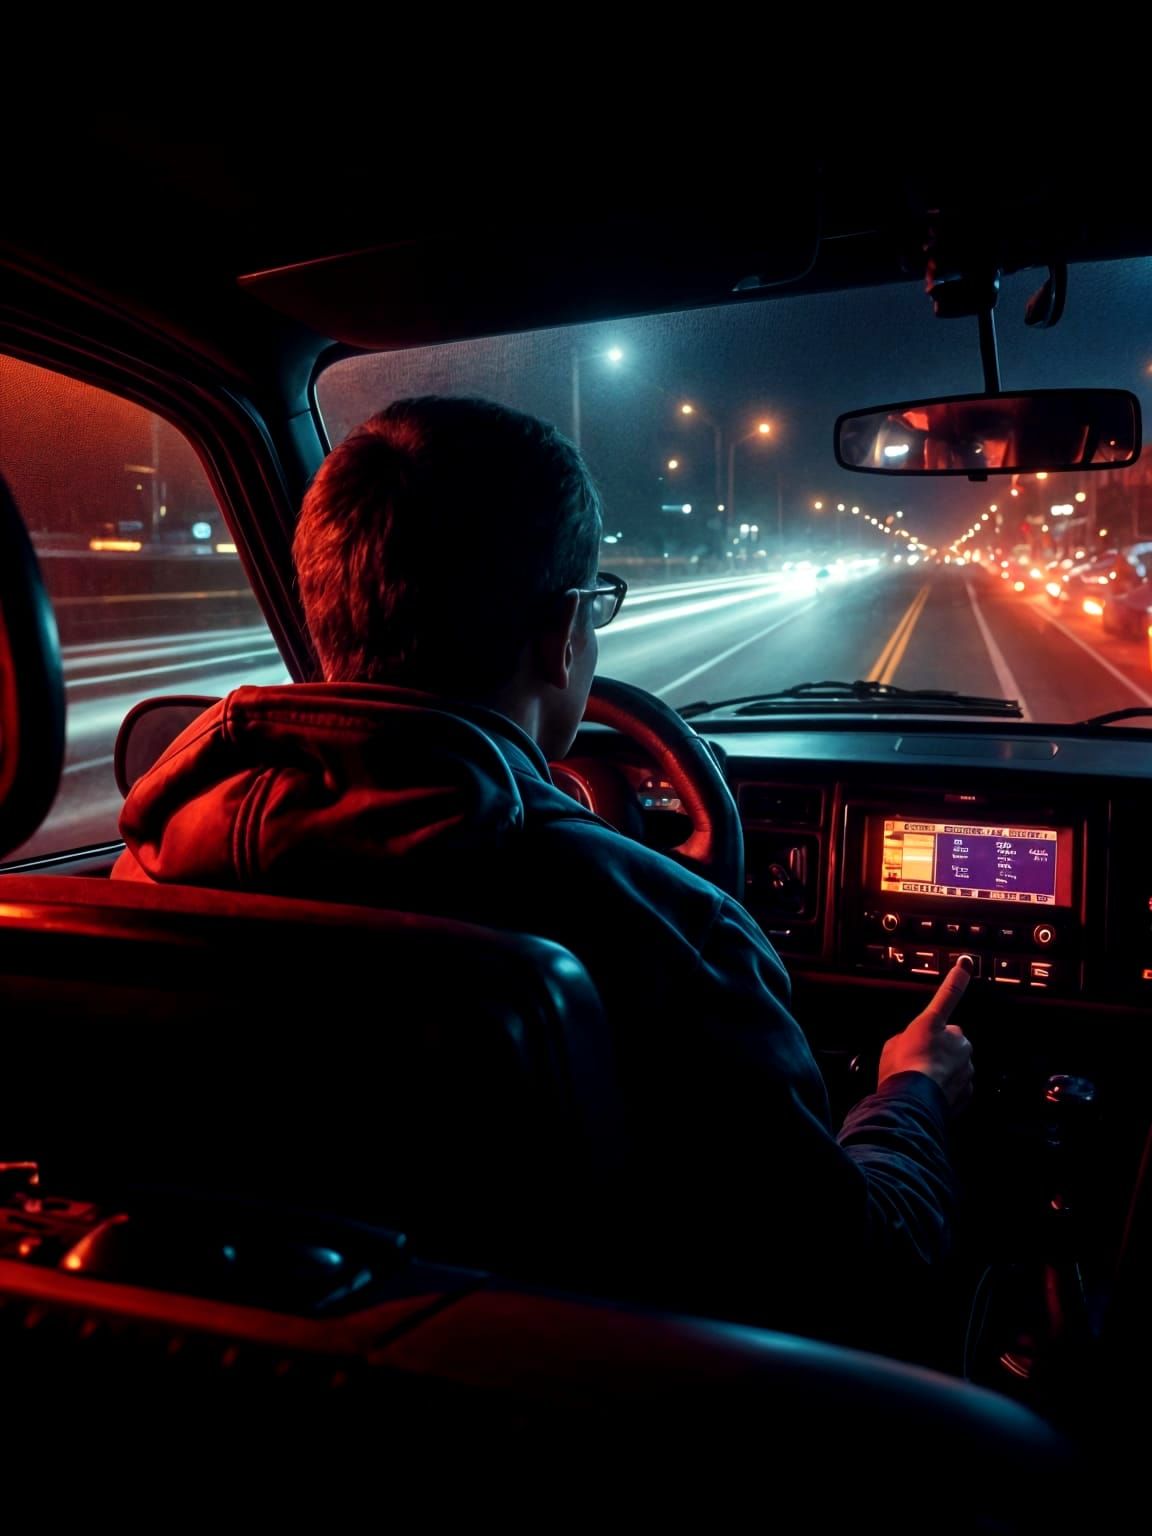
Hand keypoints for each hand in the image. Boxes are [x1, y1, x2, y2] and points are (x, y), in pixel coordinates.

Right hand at [878, 960, 973, 1114]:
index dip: (956, 979)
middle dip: (940, 1046)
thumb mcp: (891, 1046)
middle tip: (919, 1060)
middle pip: (951, 1038)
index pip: (947, 996)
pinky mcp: (969, 1088)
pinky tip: (931, 1094)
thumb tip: (910, 1043)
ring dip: (943, 1068)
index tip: (965, 963)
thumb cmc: (898, 1071)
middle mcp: (955, 1040)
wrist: (911, 1104)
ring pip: (956, 1061)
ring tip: (922, 1081)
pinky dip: (948, 1087)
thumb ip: (906, 1038)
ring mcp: (965, 1065)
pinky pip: (958, 1083)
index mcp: (933, 1024)